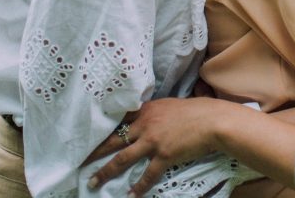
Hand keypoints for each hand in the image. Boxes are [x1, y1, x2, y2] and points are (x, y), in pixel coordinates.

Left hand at [86, 97, 225, 196]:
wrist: (213, 121)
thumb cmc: (198, 110)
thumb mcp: (173, 106)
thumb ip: (158, 113)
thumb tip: (151, 120)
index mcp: (148, 109)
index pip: (121, 120)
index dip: (105, 129)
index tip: (91, 136)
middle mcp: (146, 124)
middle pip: (114, 140)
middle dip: (95, 152)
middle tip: (81, 161)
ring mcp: (153, 140)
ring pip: (122, 159)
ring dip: (105, 172)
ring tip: (93, 182)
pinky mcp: (163, 155)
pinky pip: (147, 175)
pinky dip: (138, 187)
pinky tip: (131, 195)